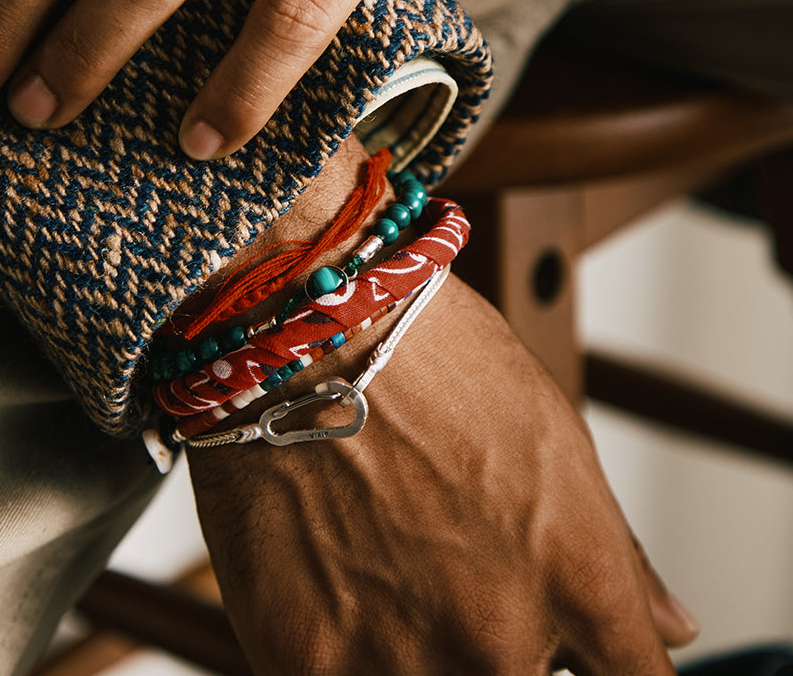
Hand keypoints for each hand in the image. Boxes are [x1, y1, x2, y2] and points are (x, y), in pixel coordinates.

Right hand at [189, 266, 698, 674]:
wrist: (299, 323)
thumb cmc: (428, 354)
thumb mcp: (552, 434)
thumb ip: (615, 553)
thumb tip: (666, 624)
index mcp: (579, 580)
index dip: (603, 665)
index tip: (573, 648)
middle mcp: (500, 640)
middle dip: (498, 644)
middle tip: (454, 572)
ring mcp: (400, 661)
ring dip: (415, 647)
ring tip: (383, 561)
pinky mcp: (304, 663)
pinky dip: (344, 650)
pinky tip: (332, 577)